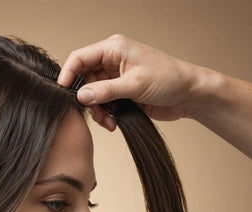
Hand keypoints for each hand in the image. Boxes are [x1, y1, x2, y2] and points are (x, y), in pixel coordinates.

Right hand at [58, 34, 203, 130]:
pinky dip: (104, 115)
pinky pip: (102, 105)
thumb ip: (105, 91)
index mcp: (114, 49)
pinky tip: (113, 122)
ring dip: (96, 111)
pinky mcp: (119, 93)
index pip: (79, 58)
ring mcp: (115, 78)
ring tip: (108, 121)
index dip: (67, 74)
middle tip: (93, 112)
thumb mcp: (135, 85)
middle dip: (86, 99)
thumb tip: (81, 96)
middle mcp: (111, 61)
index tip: (63, 92)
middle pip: (83, 79)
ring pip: (91, 95)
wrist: (188, 95)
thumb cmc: (169, 79)